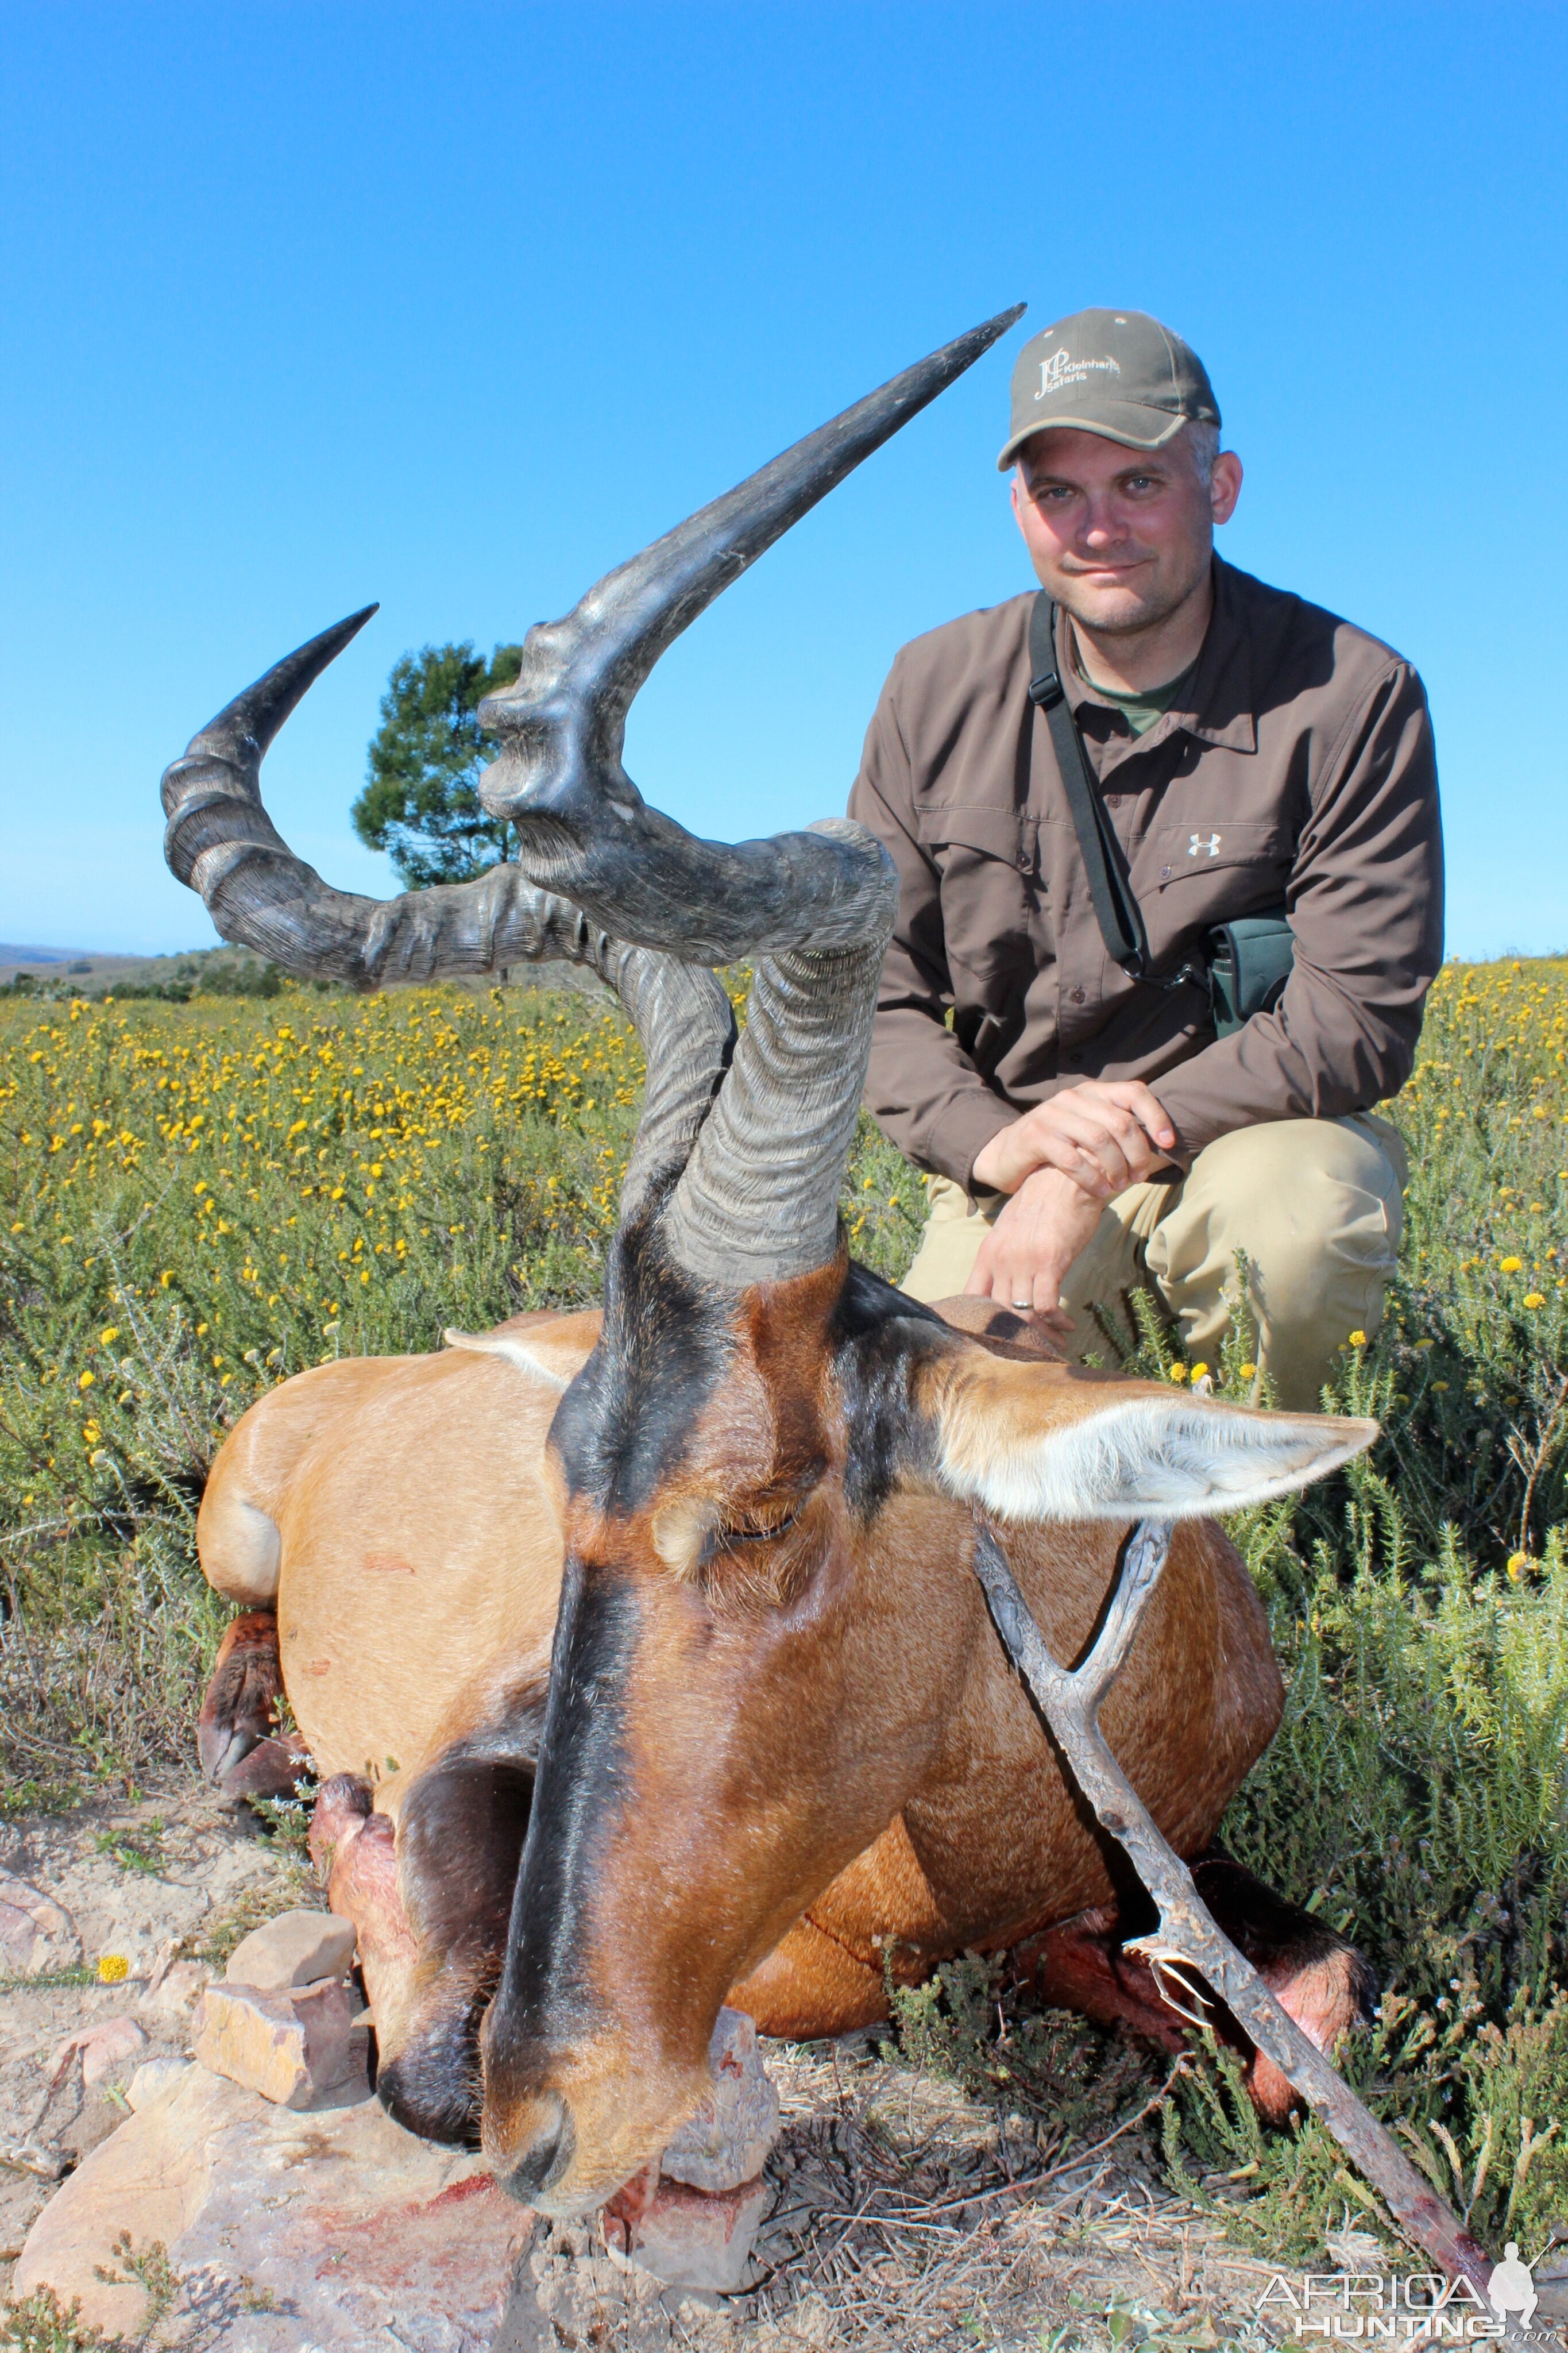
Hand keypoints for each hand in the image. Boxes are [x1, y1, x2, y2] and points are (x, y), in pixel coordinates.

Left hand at [964, 1165, 1106, 1329]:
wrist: (1067, 1177)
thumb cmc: (1045, 1200)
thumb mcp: (1013, 1226)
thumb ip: (1006, 1254)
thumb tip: (1009, 1280)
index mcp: (988, 1251)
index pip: (972, 1296)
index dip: (982, 1321)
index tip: (998, 1335)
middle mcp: (1000, 1259)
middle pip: (1000, 1311)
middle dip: (1018, 1334)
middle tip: (1035, 1345)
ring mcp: (1023, 1262)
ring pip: (1023, 1313)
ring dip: (1041, 1333)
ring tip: (1057, 1341)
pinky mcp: (1049, 1263)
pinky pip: (1046, 1305)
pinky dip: (1056, 1321)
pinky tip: (1068, 1324)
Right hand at [970, 1079, 1176, 1200]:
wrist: (1008, 1152)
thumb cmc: (1059, 1145)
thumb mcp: (1088, 1128)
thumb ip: (1117, 1128)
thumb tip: (1162, 1144)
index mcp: (1093, 1092)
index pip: (1134, 1092)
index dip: (1156, 1116)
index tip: (1168, 1143)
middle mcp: (1074, 1097)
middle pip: (1120, 1121)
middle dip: (1137, 1153)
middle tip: (1140, 1176)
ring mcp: (1053, 1115)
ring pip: (1099, 1140)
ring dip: (1116, 1167)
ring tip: (1121, 1186)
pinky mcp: (1036, 1137)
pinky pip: (1072, 1159)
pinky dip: (1092, 1178)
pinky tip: (1101, 1192)